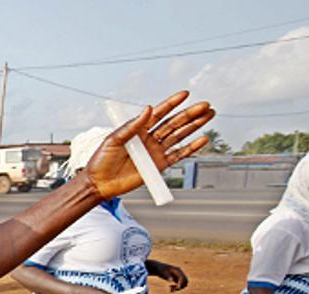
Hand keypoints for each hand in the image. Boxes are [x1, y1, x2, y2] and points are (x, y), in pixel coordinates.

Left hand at [85, 91, 214, 199]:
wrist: (100, 183)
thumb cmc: (101, 160)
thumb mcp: (114, 139)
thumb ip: (132, 126)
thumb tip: (148, 109)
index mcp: (138, 130)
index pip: (159, 113)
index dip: (172, 103)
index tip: (185, 94)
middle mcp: (149, 139)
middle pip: (173, 123)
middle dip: (189, 114)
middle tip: (205, 105)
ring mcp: (155, 152)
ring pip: (179, 136)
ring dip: (194, 126)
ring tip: (209, 116)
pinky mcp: (158, 166)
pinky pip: (178, 155)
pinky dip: (191, 148)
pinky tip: (202, 139)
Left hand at [148, 260, 187, 291]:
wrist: (158, 268)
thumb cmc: (160, 269)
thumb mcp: (162, 272)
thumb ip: (167, 275)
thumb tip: (171, 280)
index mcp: (178, 270)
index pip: (182, 277)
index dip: (181, 283)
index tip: (177, 287)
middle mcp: (180, 273)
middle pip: (185, 281)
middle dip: (180, 286)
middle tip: (173, 289)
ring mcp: (179, 276)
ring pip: (183, 284)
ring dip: (179, 288)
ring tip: (171, 290)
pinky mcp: (177, 280)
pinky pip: (180, 285)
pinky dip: (177, 288)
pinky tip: (170, 289)